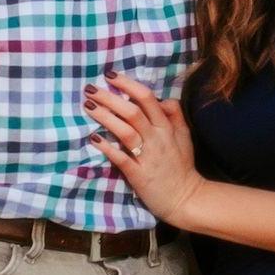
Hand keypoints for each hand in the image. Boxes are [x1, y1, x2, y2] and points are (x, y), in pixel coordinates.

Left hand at [83, 79, 202, 226]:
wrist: (186, 198)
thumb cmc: (181, 166)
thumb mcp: (184, 136)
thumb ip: (174, 115)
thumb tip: (162, 99)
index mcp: (167, 127)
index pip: (147, 98)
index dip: (127, 84)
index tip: (110, 76)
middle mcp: (157, 138)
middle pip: (132, 111)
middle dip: (109, 97)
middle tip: (90, 88)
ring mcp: (147, 157)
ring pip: (125, 131)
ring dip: (105, 117)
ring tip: (88, 106)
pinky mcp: (138, 175)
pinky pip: (121, 159)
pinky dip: (107, 148)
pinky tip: (94, 139)